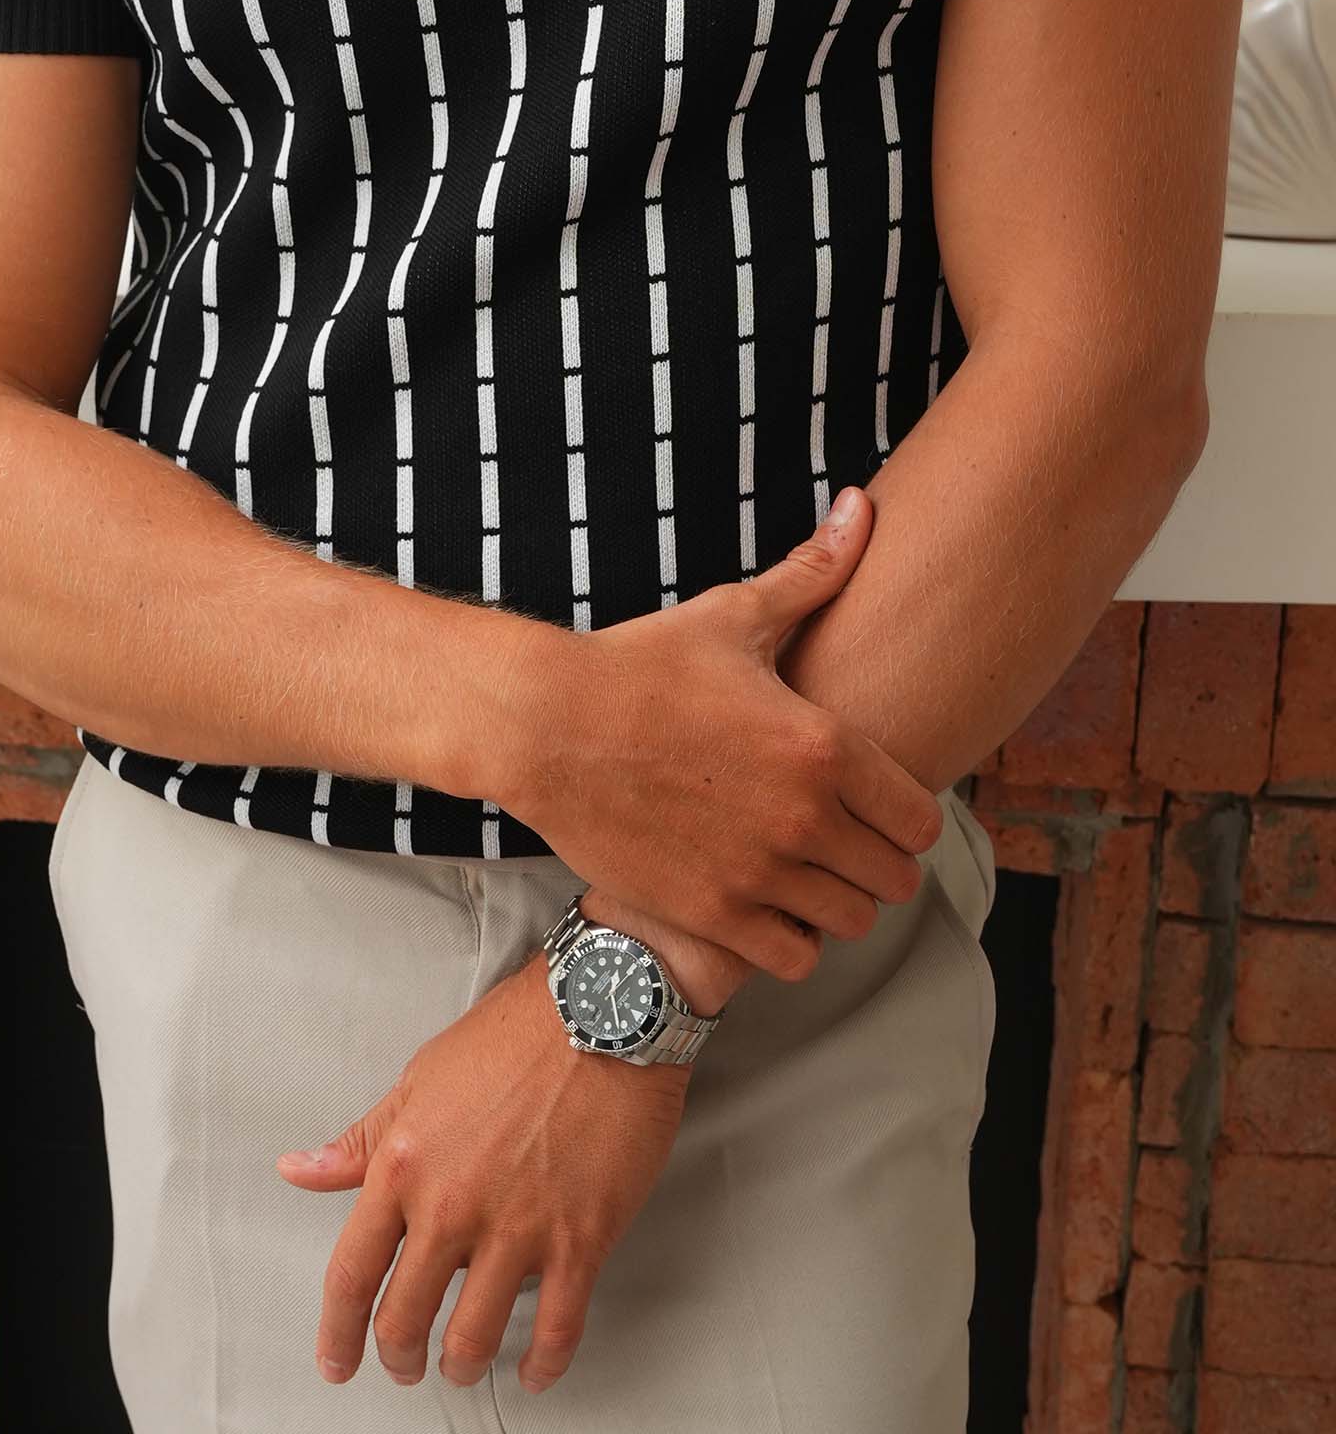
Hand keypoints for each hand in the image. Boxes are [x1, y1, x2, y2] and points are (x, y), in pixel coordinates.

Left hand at [276, 952, 688, 1395]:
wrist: (602, 1010)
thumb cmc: (515, 1033)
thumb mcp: (420, 1077)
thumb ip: (362, 1138)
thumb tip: (300, 1170)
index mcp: (404, 1164)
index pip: (351, 1272)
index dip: (337, 1331)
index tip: (335, 1360)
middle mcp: (452, 1205)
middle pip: (404, 1316)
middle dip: (396, 1356)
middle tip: (401, 1366)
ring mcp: (517, 1228)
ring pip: (473, 1337)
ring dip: (460, 1365)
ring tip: (460, 1368)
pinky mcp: (580, 1239)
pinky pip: (556, 1328)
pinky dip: (542, 1363)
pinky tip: (535, 1370)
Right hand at [505, 487, 944, 982]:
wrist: (544, 724)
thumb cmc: (640, 664)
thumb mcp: (732, 615)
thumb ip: (812, 573)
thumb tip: (862, 506)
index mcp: (822, 747)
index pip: (921, 819)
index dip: (908, 814)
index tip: (879, 803)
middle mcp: (802, 819)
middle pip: (894, 879)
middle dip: (875, 860)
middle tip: (842, 838)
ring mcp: (756, 874)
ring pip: (849, 923)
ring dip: (835, 901)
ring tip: (804, 871)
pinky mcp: (710, 913)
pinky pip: (792, 959)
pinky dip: (790, 940)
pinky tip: (766, 903)